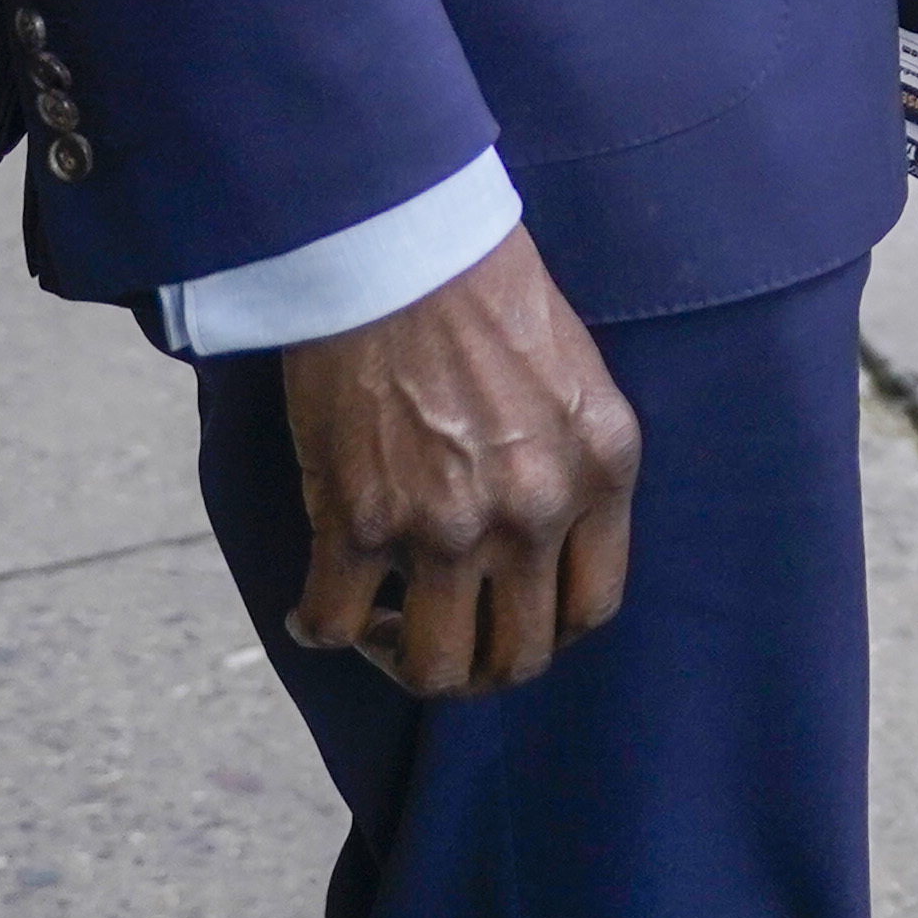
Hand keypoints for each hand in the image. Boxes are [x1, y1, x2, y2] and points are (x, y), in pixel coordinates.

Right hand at [278, 227, 639, 700]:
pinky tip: (314, 604)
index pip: (593, 606)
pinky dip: (319, 627)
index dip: (549, 630)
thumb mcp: (577, 382)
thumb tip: (543, 545)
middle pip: (515, 656)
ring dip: (403, 660)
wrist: (403, 250)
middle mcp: (534, 513)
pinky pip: (333, 624)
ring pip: (432, 667)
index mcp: (602, 470)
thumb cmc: (489, 295)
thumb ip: (570, 467)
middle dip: (477, 662)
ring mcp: (446, 528)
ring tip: (382, 627)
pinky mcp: (358, 523)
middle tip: (440, 632)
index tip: (513, 617)